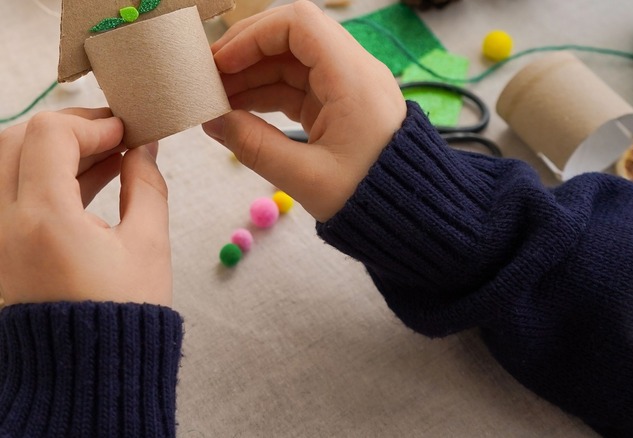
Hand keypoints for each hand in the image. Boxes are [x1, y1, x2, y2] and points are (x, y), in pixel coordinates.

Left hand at [0, 109, 171, 305]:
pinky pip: (12, 191)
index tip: (128, 133)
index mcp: (44, 220)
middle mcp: (4, 223)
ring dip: (54, 149)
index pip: (51, 135)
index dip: (94, 125)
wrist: (89, 370)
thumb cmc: (123, 313)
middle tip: (113, 136)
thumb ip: (147, 186)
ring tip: (106, 156)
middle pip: (17, 138)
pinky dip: (44, 174)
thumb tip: (145, 147)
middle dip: (69, 128)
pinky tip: (89, 177)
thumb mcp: (148, 245)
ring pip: (7, 161)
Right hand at [203, 0, 405, 221]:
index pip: (299, 23)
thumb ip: (254, 146)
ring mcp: (347, 88)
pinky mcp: (341, 106)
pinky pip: (297, 87)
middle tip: (206, 80)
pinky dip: (266, 95)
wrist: (413, 217)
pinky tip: (237, 111)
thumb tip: (211, 120)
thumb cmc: (372, 200)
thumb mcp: (308, 178)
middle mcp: (354, 72)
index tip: (221, 63)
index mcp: (354, 78)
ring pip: (290, 63)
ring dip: (251, 77)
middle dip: (245, 55)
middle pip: (291, 38)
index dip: (253, 35)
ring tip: (213, 101)